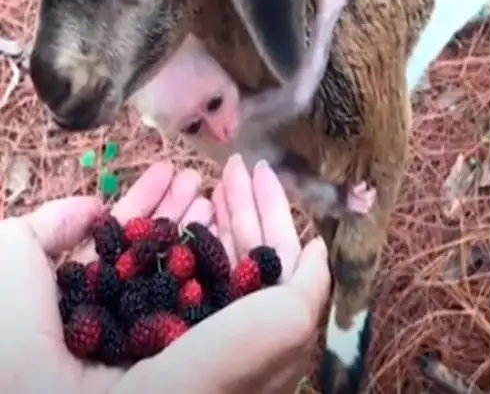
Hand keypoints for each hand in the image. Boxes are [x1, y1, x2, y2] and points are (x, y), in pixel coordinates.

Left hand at [0, 160, 210, 393]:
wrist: (28, 390)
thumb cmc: (8, 323)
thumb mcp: (13, 253)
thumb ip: (53, 224)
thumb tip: (96, 208)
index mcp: (76, 297)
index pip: (119, 243)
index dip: (145, 205)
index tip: (169, 173)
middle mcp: (113, 318)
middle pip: (155, 256)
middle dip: (178, 213)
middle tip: (199, 179)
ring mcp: (145, 341)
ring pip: (181, 279)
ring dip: (199, 234)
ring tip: (214, 194)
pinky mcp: (176, 360)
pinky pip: (201, 308)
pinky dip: (215, 271)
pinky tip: (223, 235)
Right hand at [116, 155, 330, 393]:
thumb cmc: (221, 366)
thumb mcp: (287, 323)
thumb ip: (309, 283)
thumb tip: (317, 246)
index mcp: (260, 325)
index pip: (270, 255)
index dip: (269, 211)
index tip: (261, 170)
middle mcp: (222, 322)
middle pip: (233, 248)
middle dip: (236, 202)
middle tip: (231, 161)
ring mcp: (178, 321)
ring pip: (195, 253)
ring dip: (201, 210)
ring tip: (199, 174)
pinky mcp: (132, 320)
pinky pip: (152, 265)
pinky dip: (159, 231)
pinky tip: (165, 205)